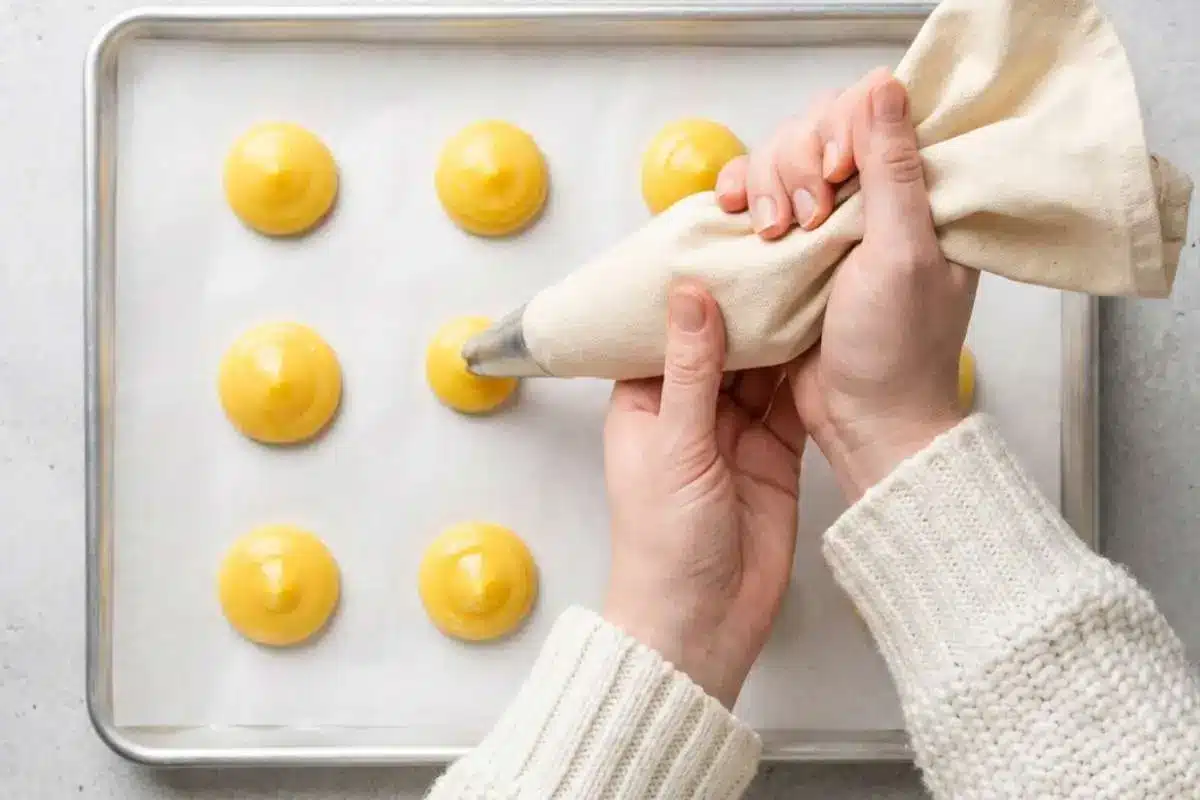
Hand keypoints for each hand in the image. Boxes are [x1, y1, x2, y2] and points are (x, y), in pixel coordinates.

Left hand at [603, 281, 805, 707]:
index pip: (666, 326)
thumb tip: (688, 292)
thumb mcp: (676, 446)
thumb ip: (690, 369)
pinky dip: (809, 371)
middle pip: (720, 339)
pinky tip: (828, 331)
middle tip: (781, 246)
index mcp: (645, 402)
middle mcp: (689, 409)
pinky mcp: (773, 453)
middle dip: (747, 301)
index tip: (720, 238)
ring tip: (810, 275)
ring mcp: (734, 430)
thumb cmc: (664, 547)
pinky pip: (792, 399)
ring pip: (761, 365)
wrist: (702, 624)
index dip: (692, 285)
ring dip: (782, 330)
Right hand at [716, 71, 976, 498]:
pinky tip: (736, 214)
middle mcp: (874, 198)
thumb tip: (884, 86)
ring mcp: (828, 223)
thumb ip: (893, 169)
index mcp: (919, 191)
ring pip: (780, 160)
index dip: (842, 129)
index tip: (835, 172)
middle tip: (806, 218)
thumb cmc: (897, 349)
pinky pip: (756, 198)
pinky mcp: (790, 249)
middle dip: (796, 164)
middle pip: (816, 130)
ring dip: (765, 184)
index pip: (873, 114)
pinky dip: (740, 198)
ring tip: (773, 233)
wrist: (863, 420)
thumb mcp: (903, 253)